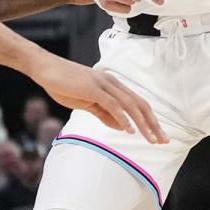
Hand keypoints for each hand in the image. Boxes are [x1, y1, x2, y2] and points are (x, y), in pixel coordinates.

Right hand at [30, 55, 167, 144]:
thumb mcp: (87, 102)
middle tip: (164, 141)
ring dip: (143, 124)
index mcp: (112, 85)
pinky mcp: (92, 87)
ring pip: (130, 105)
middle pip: (139, 104)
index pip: (137, 103)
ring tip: (152, 139)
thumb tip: (123, 127)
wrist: (45, 68)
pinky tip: (130, 129)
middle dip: (153, 124)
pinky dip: (123, 117)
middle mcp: (112, 82)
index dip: (150, 120)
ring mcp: (103, 84)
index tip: (158, 136)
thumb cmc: (64, 84)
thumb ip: (104, 114)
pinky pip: (112, 104)